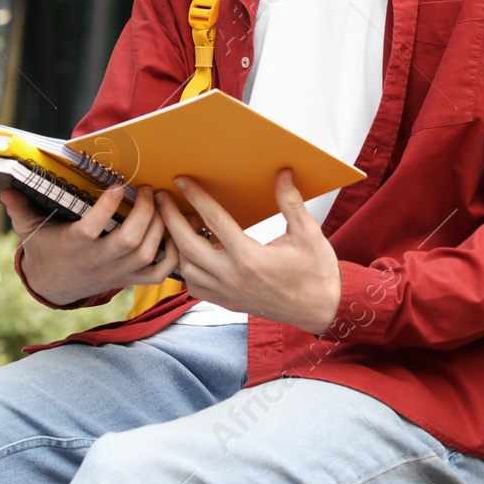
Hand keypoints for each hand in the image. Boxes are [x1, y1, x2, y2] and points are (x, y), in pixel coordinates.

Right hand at [0, 184, 180, 306]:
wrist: (53, 286)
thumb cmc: (45, 250)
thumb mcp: (29, 230)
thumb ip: (20, 209)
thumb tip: (6, 190)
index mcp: (73, 245)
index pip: (92, 228)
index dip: (107, 207)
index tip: (117, 186)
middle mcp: (97, 261)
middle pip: (129, 241)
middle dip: (145, 212)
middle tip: (149, 189)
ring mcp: (116, 272)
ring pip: (147, 254)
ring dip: (160, 226)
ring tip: (161, 202)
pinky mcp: (129, 279)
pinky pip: (158, 273)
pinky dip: (172, 255)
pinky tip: (174, 232)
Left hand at [157, 168, 341, 334]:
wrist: (321, 309)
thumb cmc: (316, 272)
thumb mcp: (308, 232)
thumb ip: (291, 202)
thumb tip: (283, 174)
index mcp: (251, 257)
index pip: (214, 221)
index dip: (196, 197)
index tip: (182, 180)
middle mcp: (233, 277)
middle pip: (188, 245)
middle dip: (170, 219)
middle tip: (162, 199)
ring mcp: (227, 293)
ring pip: (186, 268)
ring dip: (177, 245)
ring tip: (178, 223)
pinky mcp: (227, 302)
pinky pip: (194, 287)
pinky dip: (186, 269)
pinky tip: (193, 253)